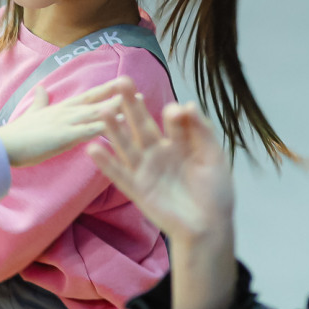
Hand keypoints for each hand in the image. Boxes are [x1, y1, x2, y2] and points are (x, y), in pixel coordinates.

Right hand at [0, 78, 133, 166]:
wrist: (4, 145)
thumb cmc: (18, 133)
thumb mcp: (33, 113)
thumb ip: (41, 101)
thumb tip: (41, 88)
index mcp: (61, 108)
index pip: (88, 96)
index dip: (106, 89)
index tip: (122, 83)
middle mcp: (67, 111)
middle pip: (97, 100)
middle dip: (117, 94)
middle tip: (137, 88)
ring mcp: (66, 122)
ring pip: (97, 112)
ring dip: (117, 106)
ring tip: (137, 102)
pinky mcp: (64, 136)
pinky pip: (88, 130)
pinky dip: (104, 125)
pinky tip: (118, 124)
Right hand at [89, 97, 234, 243]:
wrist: (209, 227)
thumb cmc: (215, 193)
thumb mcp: (214, 158)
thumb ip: (202, 132)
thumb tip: (188, 103)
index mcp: (180, 144)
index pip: (173, 122)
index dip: (173, 114)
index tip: (175, 111)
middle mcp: (159, 153)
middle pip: (142, 125)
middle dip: (132, 105)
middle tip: (121, 82)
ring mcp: (147, 170)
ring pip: (127, 145)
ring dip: (114, 129)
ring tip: (103, 110)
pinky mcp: (138, 189)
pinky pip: (119, 174)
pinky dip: (106, 163)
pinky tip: (93, 148)